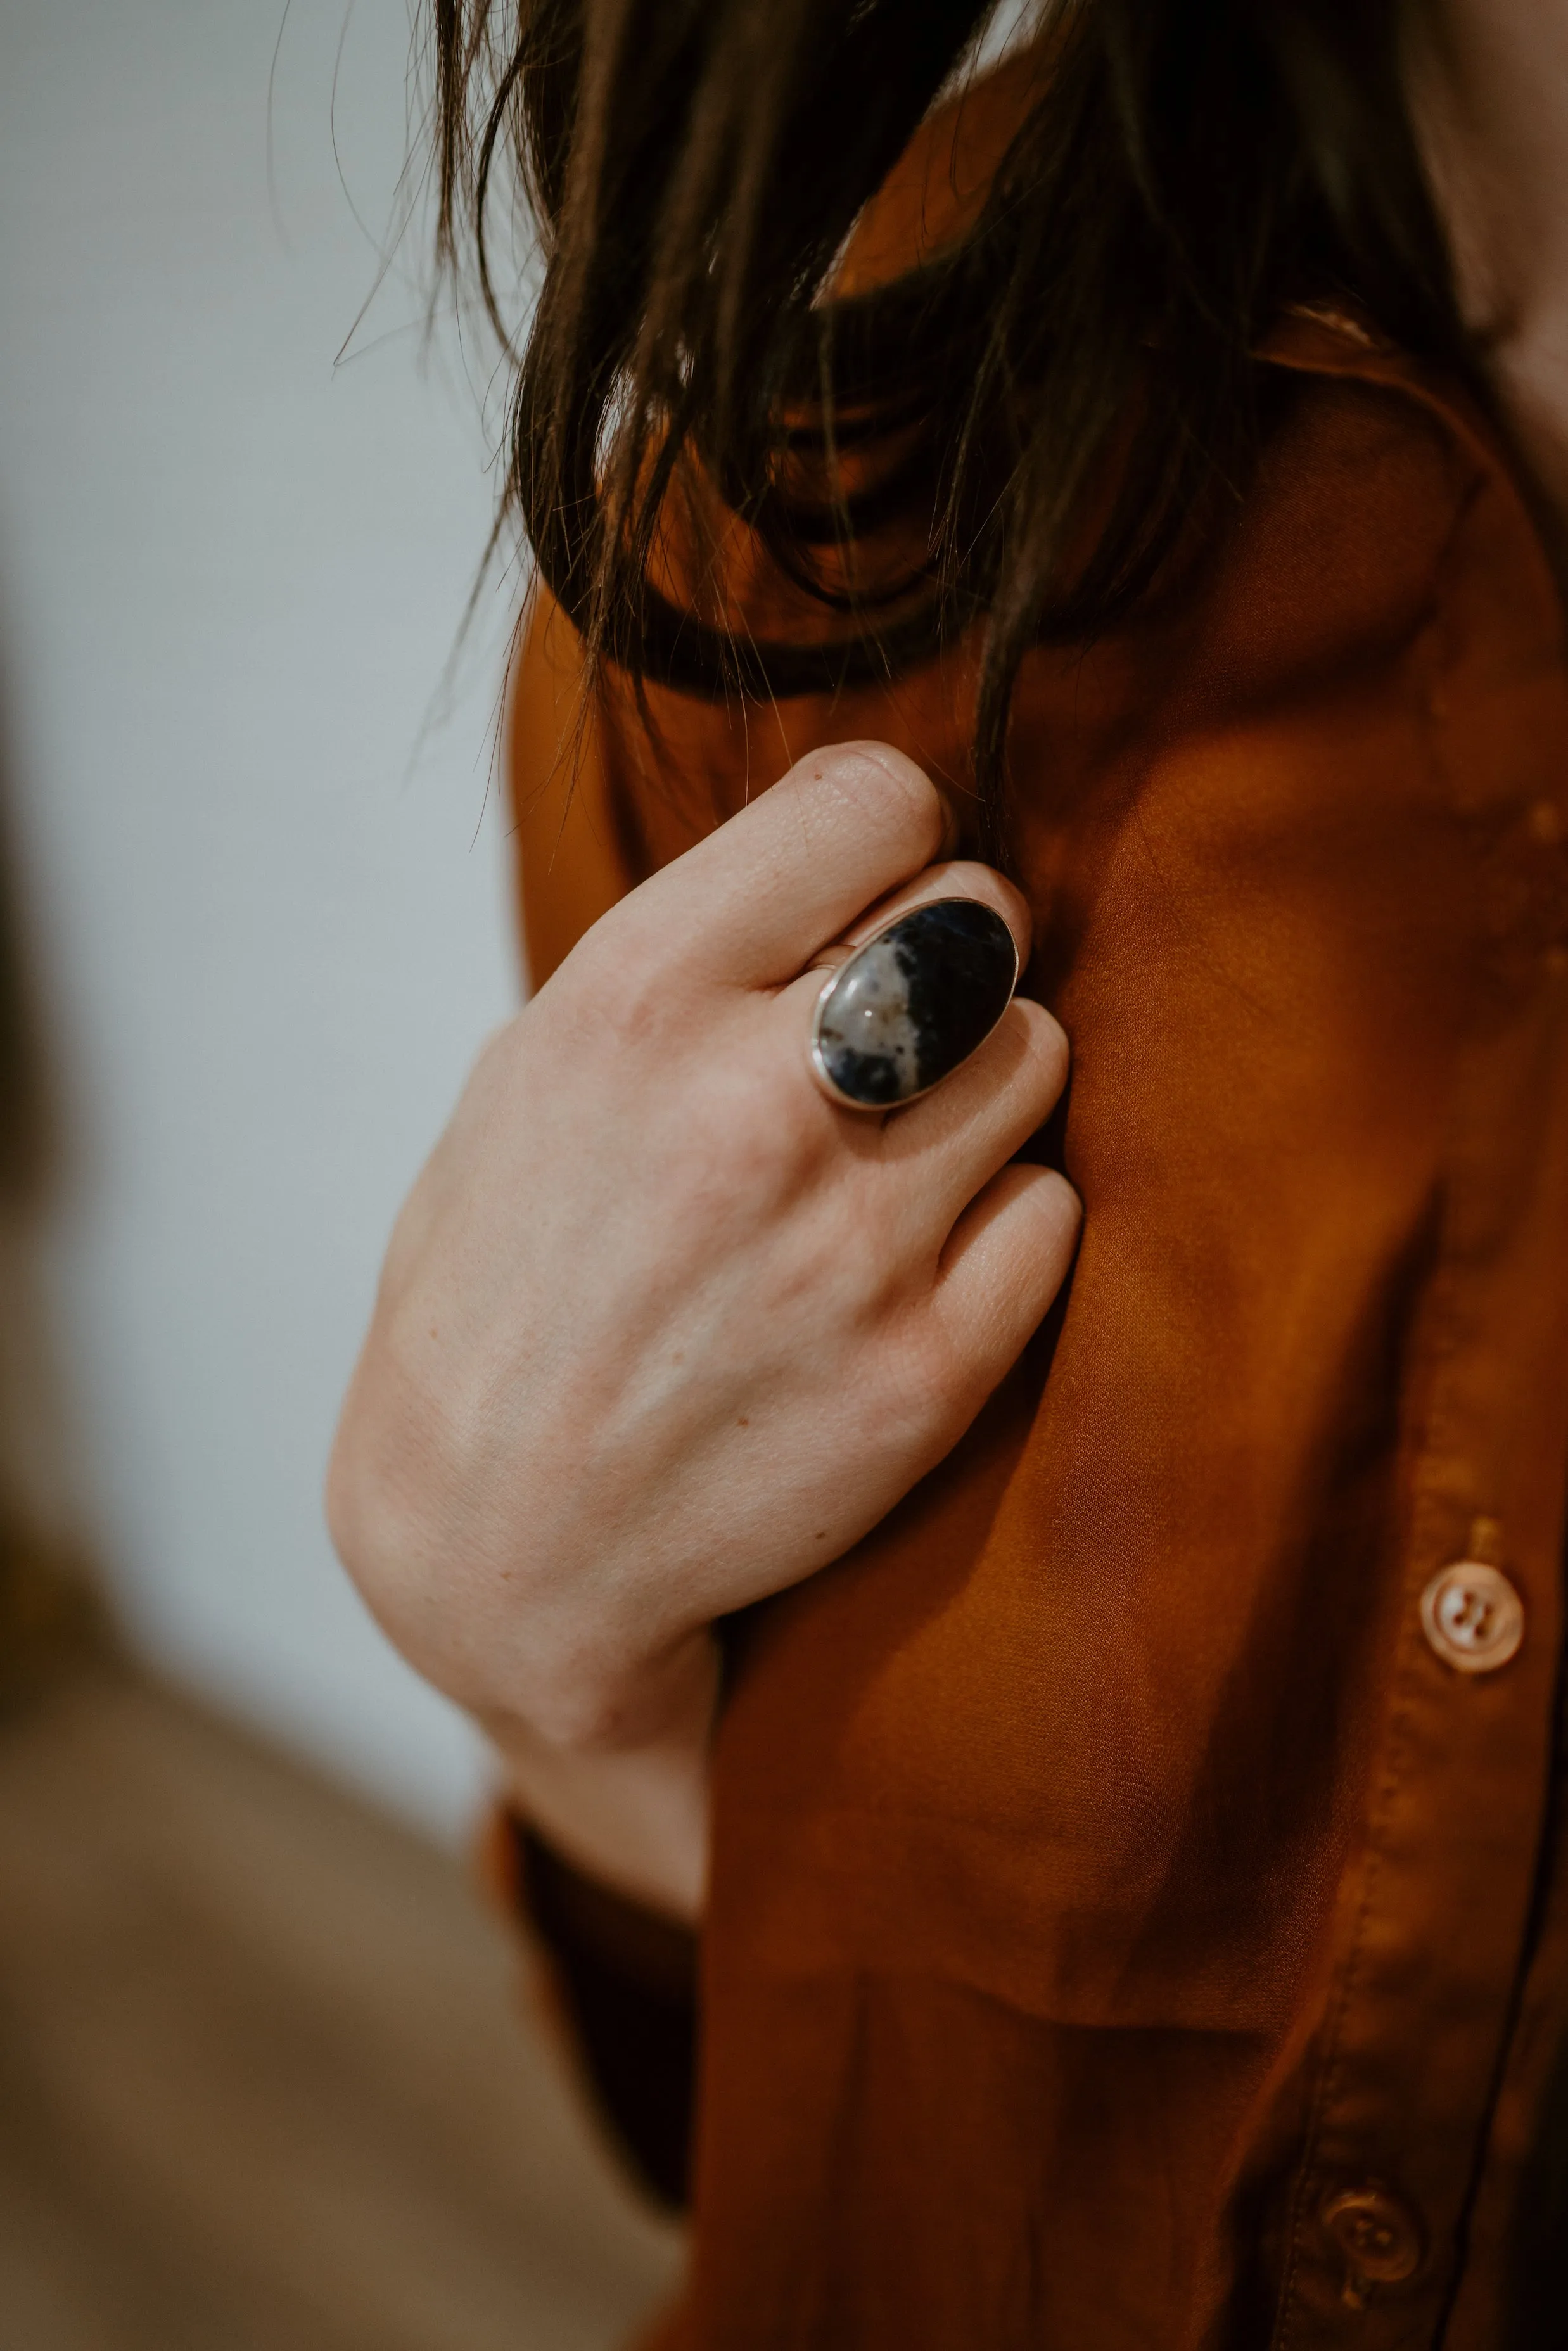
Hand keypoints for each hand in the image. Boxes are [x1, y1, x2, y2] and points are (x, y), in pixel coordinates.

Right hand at [328, 742, 1077, 1868]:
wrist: (498, 1552)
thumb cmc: (505, 1290)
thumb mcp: (531, 1074)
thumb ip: (697, 955)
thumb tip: (865, 855)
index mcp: (633, 1002)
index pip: (875, 802)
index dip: (886, 837)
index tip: (865, 893)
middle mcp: (753, 1106)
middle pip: (983, 917)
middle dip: (947, 956)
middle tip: (893, 1024)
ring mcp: (854, 1245)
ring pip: (1038, 1051)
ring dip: (982, 1082)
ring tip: (895, 1146)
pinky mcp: (931, 1369)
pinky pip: (1052, 1208)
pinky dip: (1001, 1220)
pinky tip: (912, 1258)